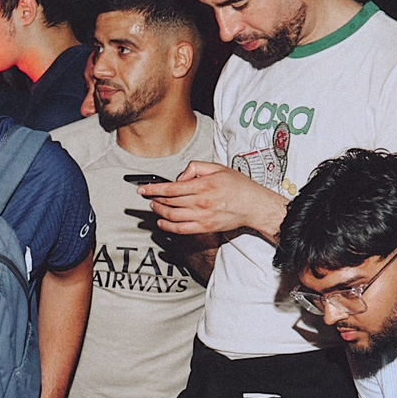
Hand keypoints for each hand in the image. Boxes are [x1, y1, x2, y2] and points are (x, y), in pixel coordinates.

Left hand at [140, 160, 284, 239]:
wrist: (253, 205)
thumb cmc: (238, 186)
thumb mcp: (218, 168)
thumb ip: (196, 168)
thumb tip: (179, 177)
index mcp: (203, 185)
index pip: (171, 188)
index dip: (153, 189)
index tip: (143, 188)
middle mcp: (200, 202)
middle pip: (168, 202)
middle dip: (154, 199)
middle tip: (148, 196)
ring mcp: (202, 217)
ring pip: (171, 216)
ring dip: (158, 211)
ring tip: (154, 206)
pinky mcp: (204, 228)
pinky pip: (180, 229)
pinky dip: (167, 227)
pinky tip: (161, 222)